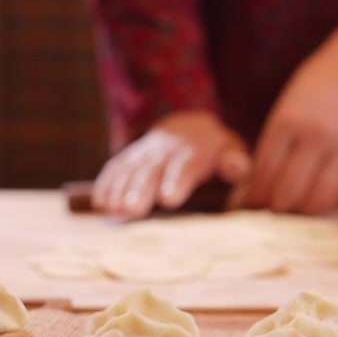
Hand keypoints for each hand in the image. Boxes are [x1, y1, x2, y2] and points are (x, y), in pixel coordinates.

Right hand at [93, 111, 249, 218]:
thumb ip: (235, 161)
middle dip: (140, 189)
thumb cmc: (215, 149)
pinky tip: (100, 202)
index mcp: (194, 151)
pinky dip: (107, 182)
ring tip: (112, 209)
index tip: (169, 199)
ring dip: (119, 188)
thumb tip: (238, 166)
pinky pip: (116, 166)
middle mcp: (166, 150)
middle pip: (152, 169)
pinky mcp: (130, 156)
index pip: (185, 165)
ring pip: (131, 168)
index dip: (177, 181)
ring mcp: (146, 152)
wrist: (189, 125)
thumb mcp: (231, 150)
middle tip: (130, 210)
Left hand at [247, 26, 337, 214]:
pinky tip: (318, 196)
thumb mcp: (284, 110)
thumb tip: (257, 189)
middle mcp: (317, 135)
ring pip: (319, 199)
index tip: (247, 205)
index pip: (264, 174)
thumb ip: (272, 147)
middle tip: (269, 210)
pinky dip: (329, 200)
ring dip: (303, 210)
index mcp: (289, 121)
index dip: (253, 196)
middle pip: (289, 192)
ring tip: (294, 207)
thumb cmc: (312, 89)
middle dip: (275, 208)